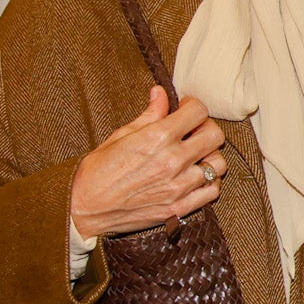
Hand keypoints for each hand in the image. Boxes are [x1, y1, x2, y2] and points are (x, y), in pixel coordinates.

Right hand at [68, 86, 227, 238]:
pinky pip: (212, 191)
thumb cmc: (97, 172)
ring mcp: (178, 186)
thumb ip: (148, 115)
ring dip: (209, 157)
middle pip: (215, 135)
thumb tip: (160, 94)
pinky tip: (194, 177)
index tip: (186, 109)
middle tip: (193, 131)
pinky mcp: (179, 207)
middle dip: (206, 128)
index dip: (194, 106)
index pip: (198, 112)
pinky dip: (208, 182)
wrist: (85, 209)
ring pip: (218, 164)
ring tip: (194, 156)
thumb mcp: (120, 135)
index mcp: (157, 138)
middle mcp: (172, 161)